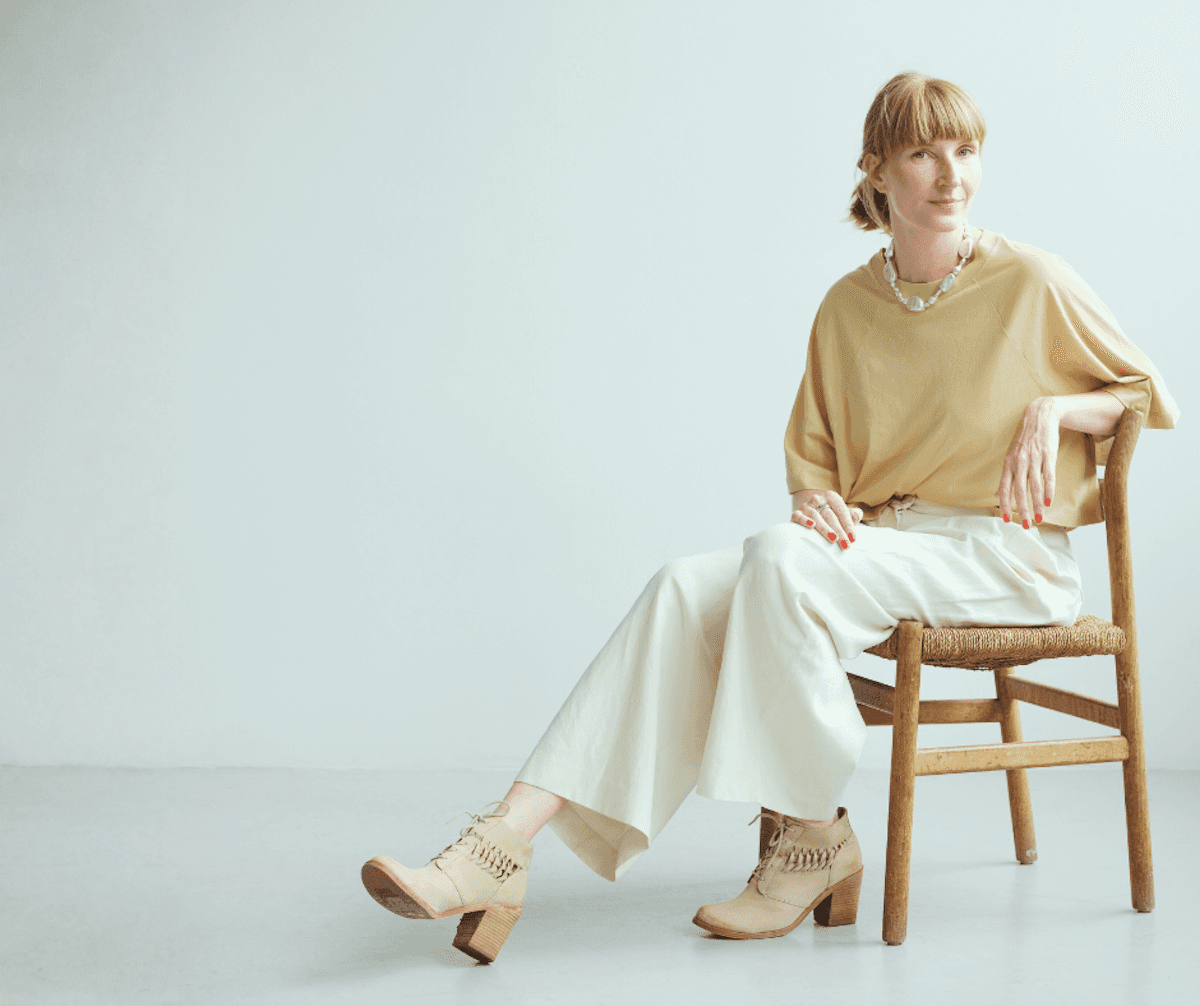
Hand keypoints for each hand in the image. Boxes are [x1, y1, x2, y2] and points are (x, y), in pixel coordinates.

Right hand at [790, 489, 862, 549]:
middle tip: (845, 544)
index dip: (848, 525)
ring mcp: (806, 506)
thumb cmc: (831, 516)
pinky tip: (811, 526)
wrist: (811, 513)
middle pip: (830, 515)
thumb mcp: (842, 514)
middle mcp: (818, 499)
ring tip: (833, 539)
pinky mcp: (797, 513)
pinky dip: (804, 520)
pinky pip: (798, 516)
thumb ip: (852, 514)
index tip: (853, 539)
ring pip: (816, 516)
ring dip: (826, 529)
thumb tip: (857, 514)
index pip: (842, 510)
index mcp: (832, 497)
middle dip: (839, 531)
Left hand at [996, 397, 1059, 528]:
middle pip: (1019, 491)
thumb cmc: (1025, 440)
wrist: (1040, 416)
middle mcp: (1019, 462)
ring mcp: (1034, 458)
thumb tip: (997, 495)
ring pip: (1034, 486)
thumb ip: (1005, 477)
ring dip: (1037, 504)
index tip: (1006, 520)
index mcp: (1008, 464)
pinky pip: (1048, 475)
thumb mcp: (1011, 456)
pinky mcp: (1048, 454)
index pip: (1004, 488)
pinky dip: (1048, 489)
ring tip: (1040, 518)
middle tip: (1025, 525)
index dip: (1004, 505)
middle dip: (1022, 510)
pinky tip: (1049, 501)